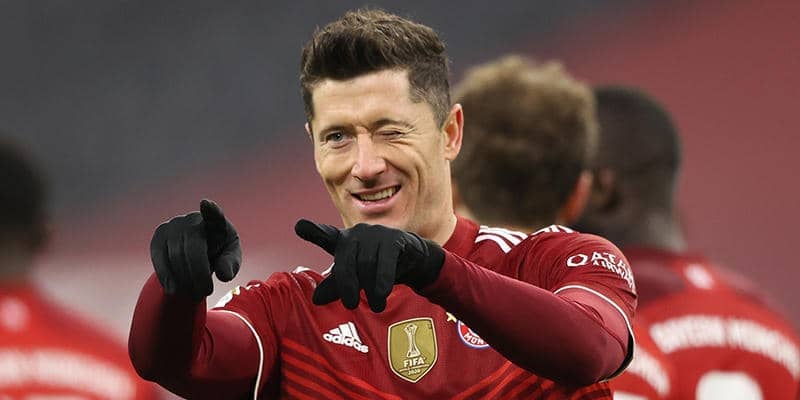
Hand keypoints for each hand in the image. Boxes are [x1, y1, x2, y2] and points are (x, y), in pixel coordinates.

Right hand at [150, 199, 241, 300]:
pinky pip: (160, 259)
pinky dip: (167, 277)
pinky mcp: (159, 237)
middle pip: (193, 248)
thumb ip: (230, 265)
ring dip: (185, 279)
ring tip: (194, 294)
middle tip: (206, 292)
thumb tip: (223, 274)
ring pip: (175, 256)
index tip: (206, 204)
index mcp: (216, 222)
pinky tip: (174, 290)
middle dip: (199, 274)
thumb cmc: (219, 254)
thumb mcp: (230, 260)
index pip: (214, 215)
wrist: (196, 254)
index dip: (211, 210)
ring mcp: (173, 226)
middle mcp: (193, 220)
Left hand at [295, 219, 444, 311]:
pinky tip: (382, 293)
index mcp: (343, 241)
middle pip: (346, 261)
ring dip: (370, 289)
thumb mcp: (355, 277)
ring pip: (366, 264)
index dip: (313, 231)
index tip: (299, 226)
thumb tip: (316, 299)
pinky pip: (385, 262)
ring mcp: (376, 234)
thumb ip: (336, 286)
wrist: (411, 259)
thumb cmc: (376, 266)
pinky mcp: (394, 239)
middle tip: (350, 305)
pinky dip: (383, 280)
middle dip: (347, 285)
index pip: (325, 235)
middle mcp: (357, 234)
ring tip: (375, 305)